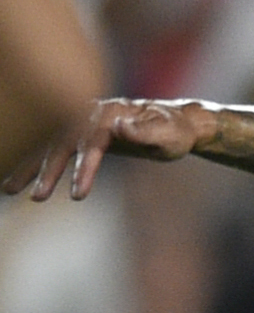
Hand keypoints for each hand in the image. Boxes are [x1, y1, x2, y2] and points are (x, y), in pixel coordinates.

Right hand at [4, 97, 209, 200]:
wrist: (177, 122)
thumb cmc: (175, 131)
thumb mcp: (168, 134)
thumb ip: (145, 132)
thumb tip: (118, 127)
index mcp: (111, 114)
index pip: (93, 143)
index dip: (84, 169)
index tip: (78, 195)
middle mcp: (91, 114)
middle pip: (63, 143)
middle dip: (48, 171)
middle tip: (37, 198)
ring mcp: (83, 122)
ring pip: (51, 145)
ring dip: (30, 167)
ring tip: (9, 190)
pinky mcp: (81, 133)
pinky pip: (53, 147)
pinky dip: (35, 161)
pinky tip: (18, 178)